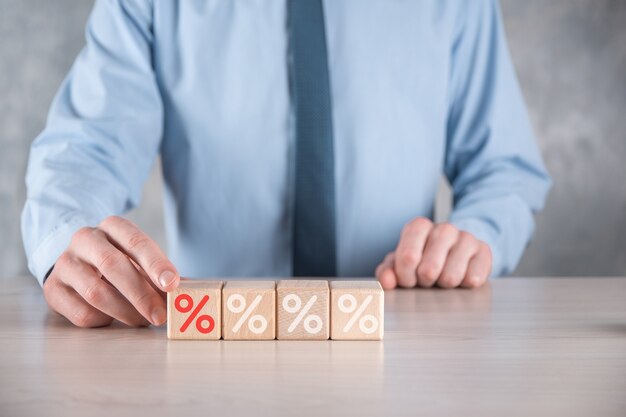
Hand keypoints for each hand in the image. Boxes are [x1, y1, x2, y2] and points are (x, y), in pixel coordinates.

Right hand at [43, 216, 179, 327]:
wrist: (77, 261)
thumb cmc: (120, 260)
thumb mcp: (140, 258)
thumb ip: (163, 273)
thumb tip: (193, 291)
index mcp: (113, 226)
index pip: (136, 242)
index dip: (156, 264)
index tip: (173, 284)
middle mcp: (85, 239)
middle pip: (113, 265)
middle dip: (141, 294)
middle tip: (161, 315)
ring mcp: (65, 263)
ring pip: (96, 292)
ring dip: (126, 312)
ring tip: (144, 320)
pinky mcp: (53, 289)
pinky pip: (82, 312)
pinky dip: (105, 320)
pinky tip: (115, 318)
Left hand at [376, 218, 491, 289]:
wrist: (455, 253)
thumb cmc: (423, 259)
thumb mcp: (400, 263)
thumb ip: (387, 271)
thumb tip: (387, 281)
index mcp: (419, 226)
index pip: (408, 257)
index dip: (405, 276)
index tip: (408, 280)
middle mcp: (444, 228)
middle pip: (429, 270)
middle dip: (425, 282)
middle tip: (427, 279)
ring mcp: (466, 238)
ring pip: (451, 277)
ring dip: (444, 286)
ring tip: (443, 277)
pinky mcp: (484, 252)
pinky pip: (472, 279)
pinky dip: (463, 286)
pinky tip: (460, 277)